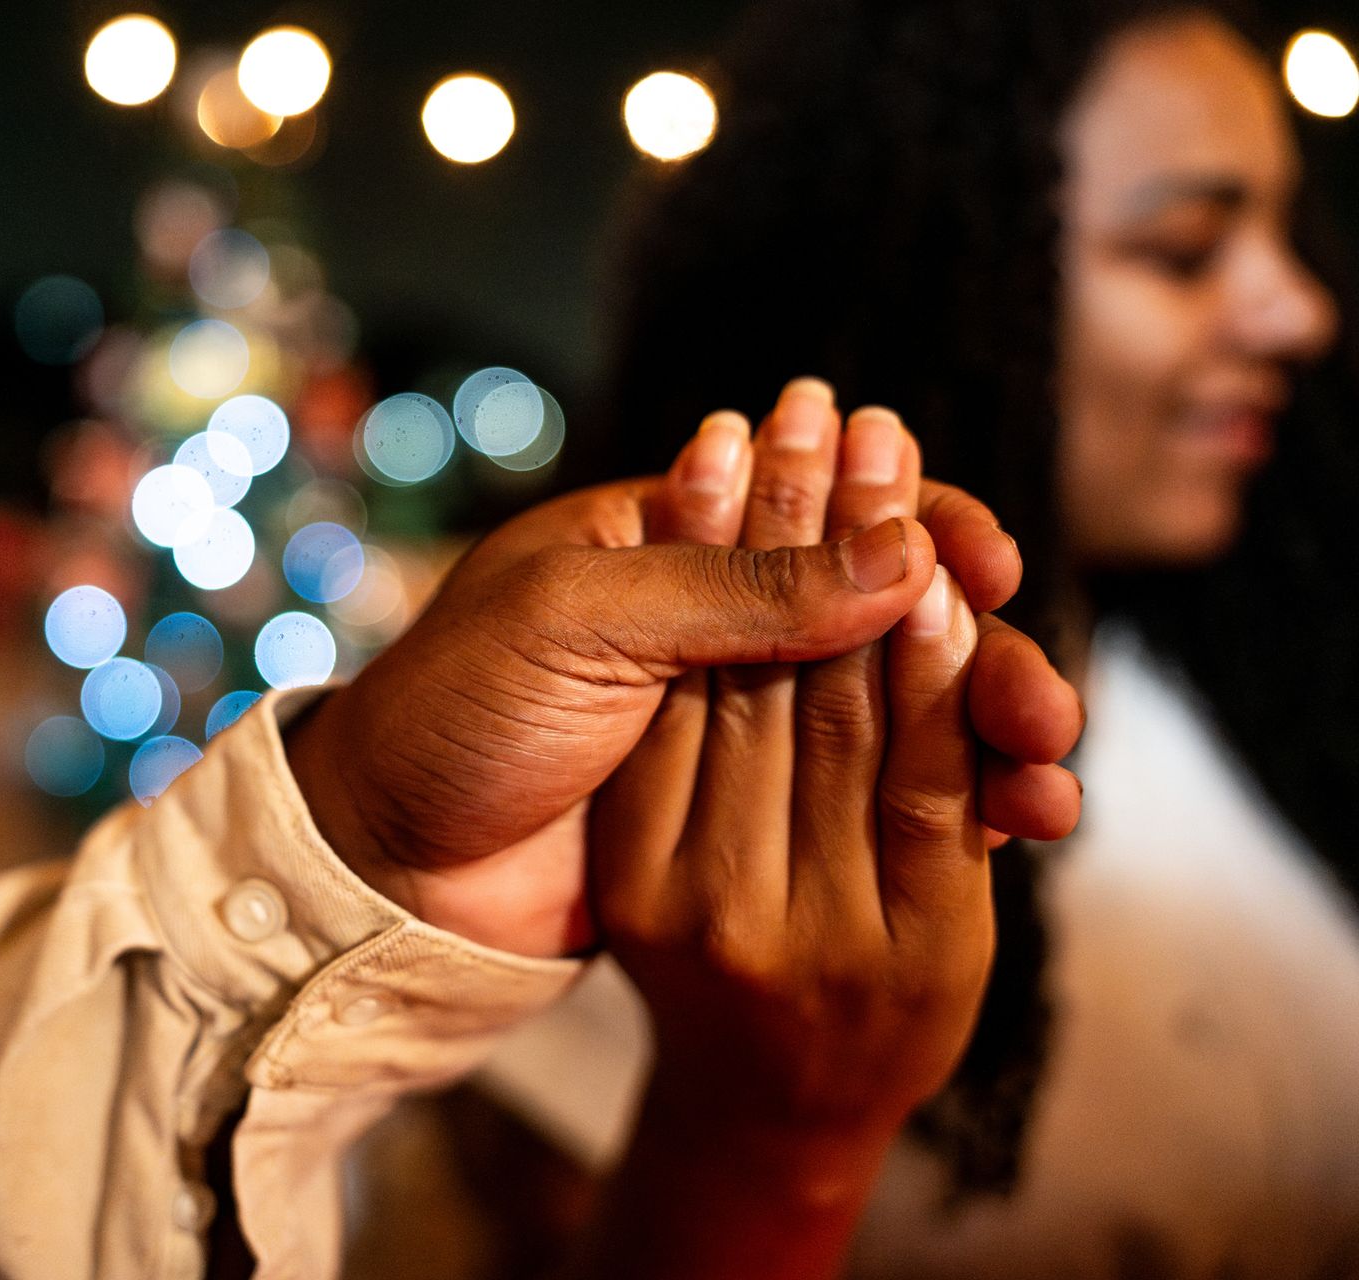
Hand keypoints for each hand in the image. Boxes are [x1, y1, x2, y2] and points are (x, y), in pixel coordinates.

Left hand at [286, 379, 1077, 956]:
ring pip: (879, 706)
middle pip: (874, 609)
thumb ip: (736, 585)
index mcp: (666, 535)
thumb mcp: (584, 621)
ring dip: (971, 732)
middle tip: (1041, 699)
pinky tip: (1004, 829)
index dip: (917, 529)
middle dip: (969, 645)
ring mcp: (727, 718)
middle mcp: (708, 616)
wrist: (385, 861)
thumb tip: (905, 549)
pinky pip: (851, 793)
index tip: (992, 570)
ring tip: (1046, 778)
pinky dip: (929, 804)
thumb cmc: (456, 710)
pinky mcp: (732, 809)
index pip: (821, 507)